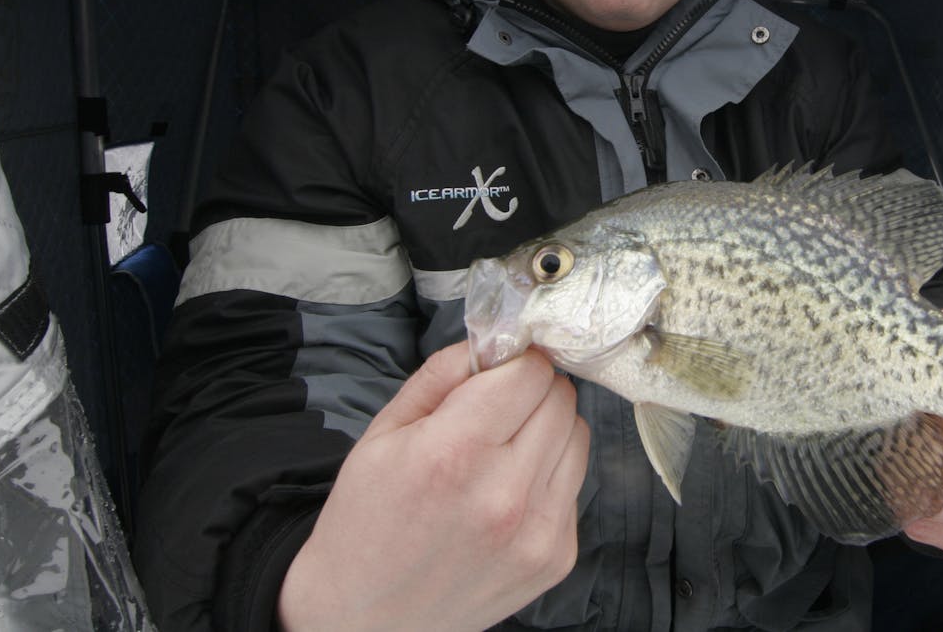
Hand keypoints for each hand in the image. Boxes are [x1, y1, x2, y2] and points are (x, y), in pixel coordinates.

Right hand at [277, 341, 588, 631]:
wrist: (364, 618)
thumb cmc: (366, 523)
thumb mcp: (383, 433)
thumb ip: (442, 375)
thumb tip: (494, 339)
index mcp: (454, 453)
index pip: (530, 372)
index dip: (514, 362)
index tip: (498, 369)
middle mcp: (504, 494)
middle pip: (561, 399)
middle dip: (532, 391)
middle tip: (497, 410)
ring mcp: (538, 532)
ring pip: (578, 435)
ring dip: (547, 429)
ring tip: (501, 452)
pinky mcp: (557, 558)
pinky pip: (575, 484)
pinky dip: (550, 474)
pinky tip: (508, 492)